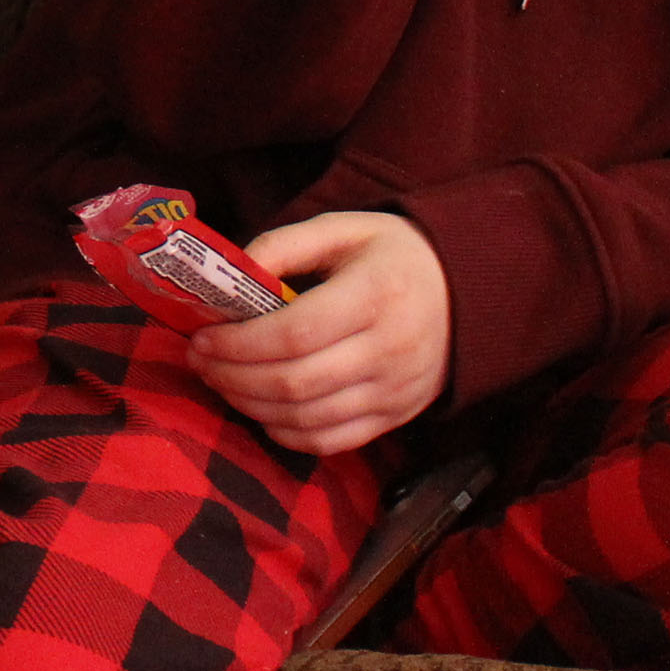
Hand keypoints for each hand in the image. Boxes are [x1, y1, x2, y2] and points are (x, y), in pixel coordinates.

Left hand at [185, 211, 452, 455]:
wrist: (469, 291)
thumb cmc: (392, 256)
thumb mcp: (342, 229)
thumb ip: (283, 245)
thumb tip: (227, 274)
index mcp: (376, 295)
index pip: (295, 333)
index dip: (240, 343)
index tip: (203, 338)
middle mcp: (390, 350)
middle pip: (295, 383)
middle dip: (233, 377)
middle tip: (200, 361)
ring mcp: (396, 392)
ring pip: (307, 419)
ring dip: (250, 406)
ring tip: (222, 381)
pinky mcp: (396, 417)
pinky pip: (330, 442)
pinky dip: (285, 433)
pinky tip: (260, 407)